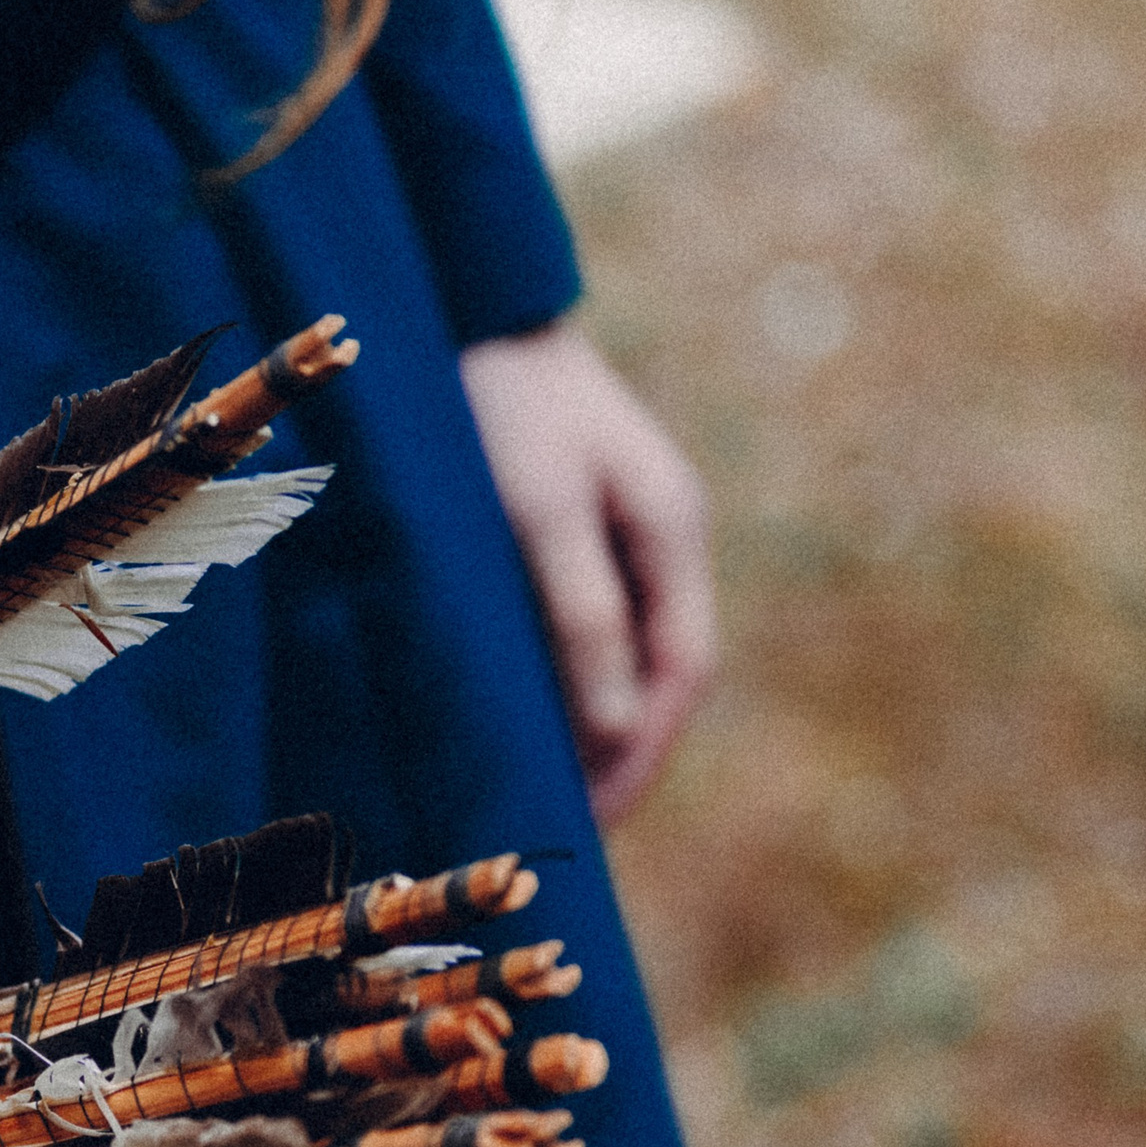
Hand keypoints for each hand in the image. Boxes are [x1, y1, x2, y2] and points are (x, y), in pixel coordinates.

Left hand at [457, 318, 714, 826]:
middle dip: (626, 757)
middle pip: (660, 674)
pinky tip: (527, 717)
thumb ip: (581, 616)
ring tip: (551, 796)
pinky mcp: (576, 527)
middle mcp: (660, 538)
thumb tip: (612, 730)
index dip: (644, 756)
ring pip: (625, 653)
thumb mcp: (539, 512)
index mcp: (672, 532)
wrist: (466, 310)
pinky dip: (568, 681)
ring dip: (597, 725)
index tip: (598, 824)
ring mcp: (624, 531)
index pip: (679, 673)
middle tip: (574, 836)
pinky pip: (589, 624)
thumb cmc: (502, 405)